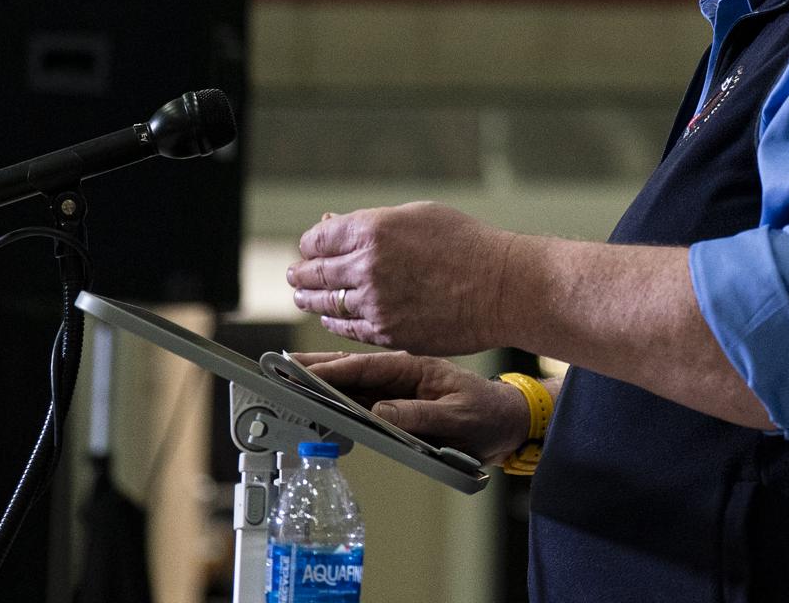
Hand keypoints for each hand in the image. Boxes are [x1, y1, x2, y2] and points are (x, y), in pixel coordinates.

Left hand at [287, 203, 514, 354]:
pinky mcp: (387, 333)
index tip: (310, 248)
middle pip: (314, 272)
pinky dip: (334, 322)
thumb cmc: (467, 244)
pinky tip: (332, 318)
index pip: (318, 239)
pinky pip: (347, 329)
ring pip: (326, 304)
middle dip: (302, 273)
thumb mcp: (418, 215)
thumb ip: (371, 221)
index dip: (310, 244)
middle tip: (297, 275)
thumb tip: (331, 224)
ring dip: (311, 300)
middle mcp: (369, 266)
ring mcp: (376, 303)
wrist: (502, 288)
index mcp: (374, 229)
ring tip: (305, 297)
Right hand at [294, 351, 533, 464]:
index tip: (302, 369)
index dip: (332, 369)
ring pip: (354, 383)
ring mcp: (399, 388)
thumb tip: (379, 414)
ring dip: (322, 380)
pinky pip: (363, 400)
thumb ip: (418, 416)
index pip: (367, 367)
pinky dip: (338, 399)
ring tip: (289, 376)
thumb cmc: (487, 414)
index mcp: (416, 368)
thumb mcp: (457, 417)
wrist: (508, 421)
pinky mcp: (399, 403)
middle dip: (316, 367)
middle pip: (353, 369)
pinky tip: (318, 398)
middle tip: (280, 366)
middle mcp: (403, 374)